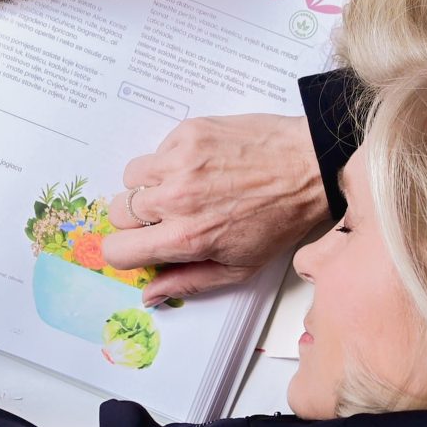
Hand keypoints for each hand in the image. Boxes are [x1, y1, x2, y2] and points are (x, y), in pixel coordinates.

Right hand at [101, 115, 328, 301]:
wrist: (310, 166)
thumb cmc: (280, 219)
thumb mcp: (240, 267)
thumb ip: (188, 282)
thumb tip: (148, 295)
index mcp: (187, 237)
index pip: (117, 250)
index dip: (125, 252)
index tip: (141, 246)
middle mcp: (177, 198)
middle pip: (117, 212)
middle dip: (137, 220)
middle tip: (167, 217)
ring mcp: (181, 161)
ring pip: (130, 178)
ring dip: (149, 186)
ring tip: (182, 189)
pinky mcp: (188, 132)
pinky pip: (156, 150)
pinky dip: (170, 160)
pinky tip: (200, 166)